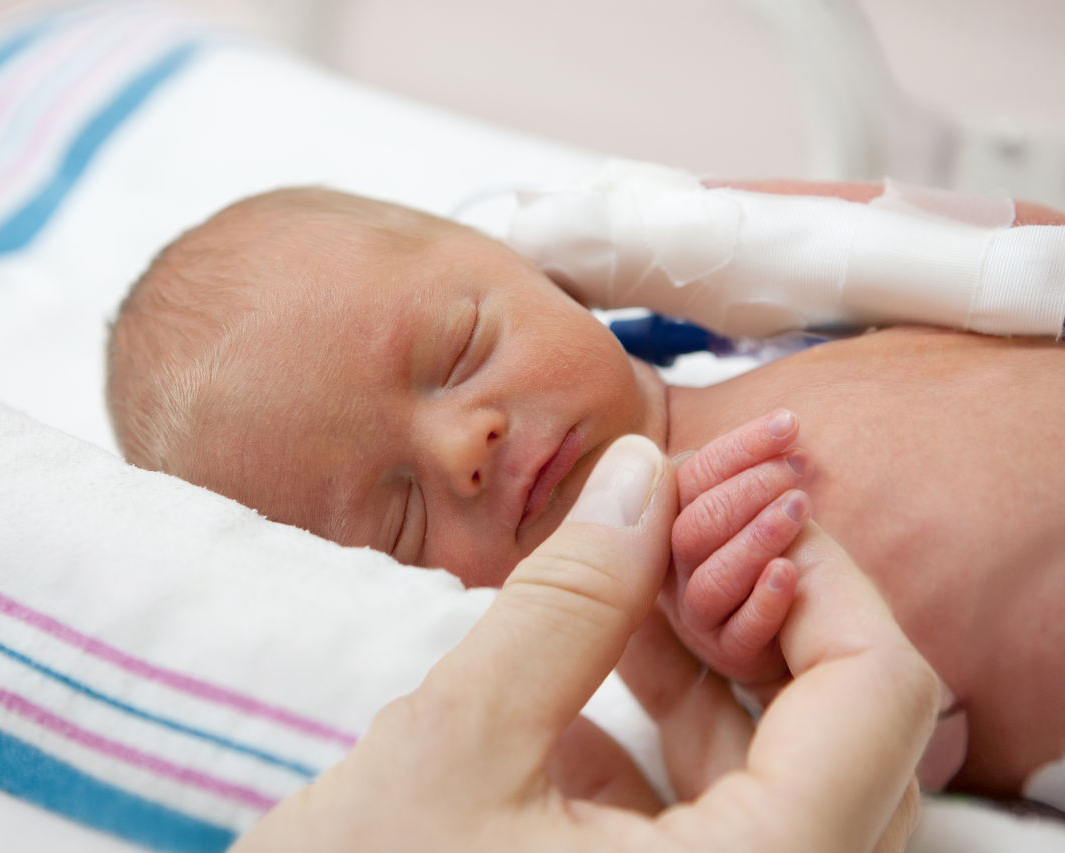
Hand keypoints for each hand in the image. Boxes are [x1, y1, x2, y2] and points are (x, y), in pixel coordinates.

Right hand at [230, 436, 939, 852]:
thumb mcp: (458, 740)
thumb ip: (568, 598)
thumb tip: (644, 470)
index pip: (880, 700)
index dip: (825, 571)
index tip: (740, 497)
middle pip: (852, 735)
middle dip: (766, 610)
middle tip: (682, 524)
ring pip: (790, 775)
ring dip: (719, 663)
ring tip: (632, 571)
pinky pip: (724, 813)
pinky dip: (676, 727)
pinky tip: (599, 659)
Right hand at [663, 410, 810, 687]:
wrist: (796, 628)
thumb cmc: (775, 554)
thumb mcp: (753, 508)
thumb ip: (744, 476)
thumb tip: (782, 423)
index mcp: (670, 522)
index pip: (684, 476)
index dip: (737, 448)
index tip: (788, 425)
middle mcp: (673, 570)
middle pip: (691, 527)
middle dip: (746, 488)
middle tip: (796, 466)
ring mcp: (697, 616)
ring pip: (710, 579)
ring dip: (756, 537)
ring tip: (800, 506)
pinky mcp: (728, 655)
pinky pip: (740, 632)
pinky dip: (764, 600)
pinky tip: (791, 571)